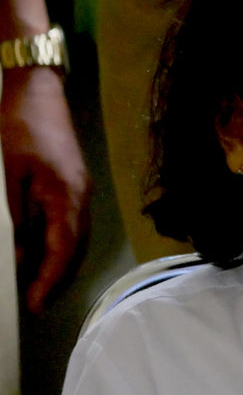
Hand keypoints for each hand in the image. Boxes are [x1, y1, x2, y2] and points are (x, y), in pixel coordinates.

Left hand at [1, 66, 89, 311]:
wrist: (38, 90)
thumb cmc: (19, 126)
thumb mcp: (9, 174)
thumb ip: (17, 216)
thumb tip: (19, 253)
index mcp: (67, 196)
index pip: (63, 249)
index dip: (49, 280)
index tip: (34, 304)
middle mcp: (82, 197)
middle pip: (75, 250)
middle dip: (55, 279)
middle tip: (34, 303)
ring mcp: (82, 190)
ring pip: (75, 239)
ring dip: (58, 264)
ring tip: (37, 286)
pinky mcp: (75, 184)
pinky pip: (71, 224)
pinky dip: (59, 244)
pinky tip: (41, 252)